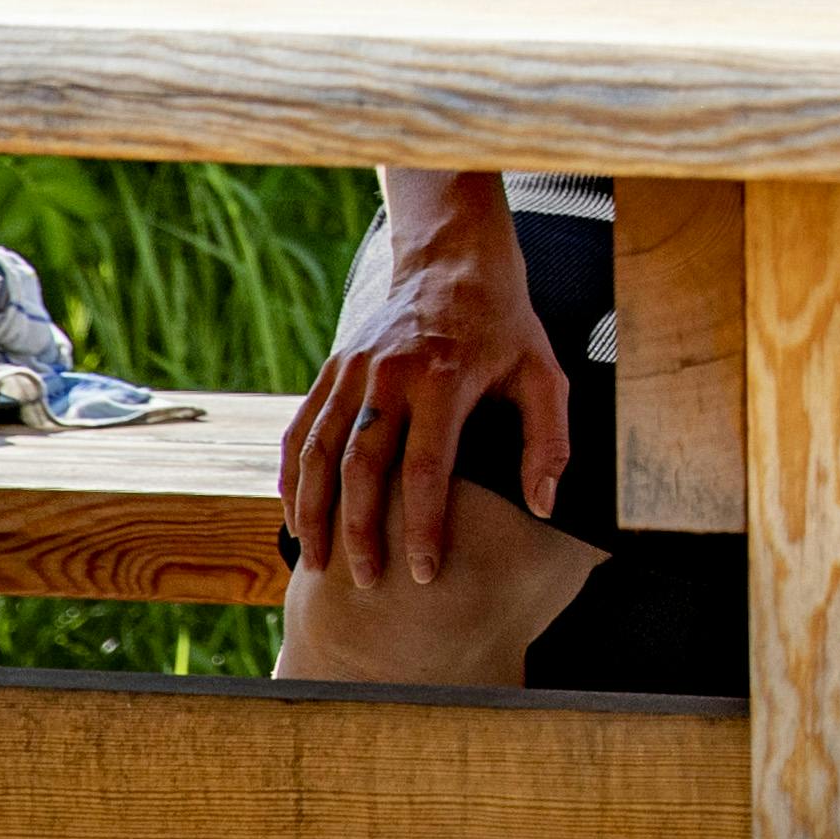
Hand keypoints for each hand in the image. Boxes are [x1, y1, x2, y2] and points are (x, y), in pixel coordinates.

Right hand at [280, 182, 564, 585]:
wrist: (453, 257)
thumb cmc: (506, 326)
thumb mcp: (543, 373)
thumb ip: (548, 440)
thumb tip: (543, 506)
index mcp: (444, 378)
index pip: (427, 467)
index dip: (424, 525)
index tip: (426, 574)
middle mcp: (390, 375)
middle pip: (362, 465)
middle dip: (360, 530)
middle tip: (365, 582)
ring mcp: (353, 369)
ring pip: (318, 449)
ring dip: (312, 509)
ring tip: (316, 563)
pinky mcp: (333, 367)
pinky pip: (301, 428)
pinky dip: (291, 474)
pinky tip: (294, 513)